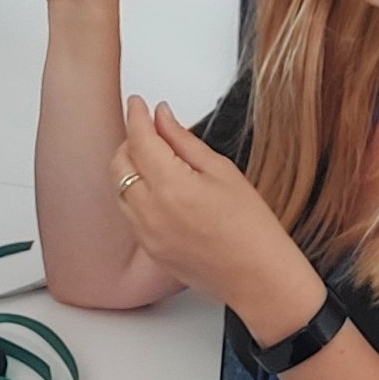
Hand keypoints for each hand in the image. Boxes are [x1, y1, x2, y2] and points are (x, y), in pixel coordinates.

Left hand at [109, 96, 324, 338]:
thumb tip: (162, 117)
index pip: (139, 139)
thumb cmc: (251, 228)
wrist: (258, 276)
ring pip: (120, 188)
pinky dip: (135, 193)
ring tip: (156, 159)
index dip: (135, 115)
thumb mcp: (222, 171)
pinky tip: (158, 189)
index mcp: (171, 186)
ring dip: (130, 167)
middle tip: (151, 129)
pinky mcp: (149, 249)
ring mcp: (146, 233)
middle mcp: (150, 211)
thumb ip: (184, 141)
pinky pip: (129, 213)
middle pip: (121, 163)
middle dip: (131, 140)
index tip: (137, 103)